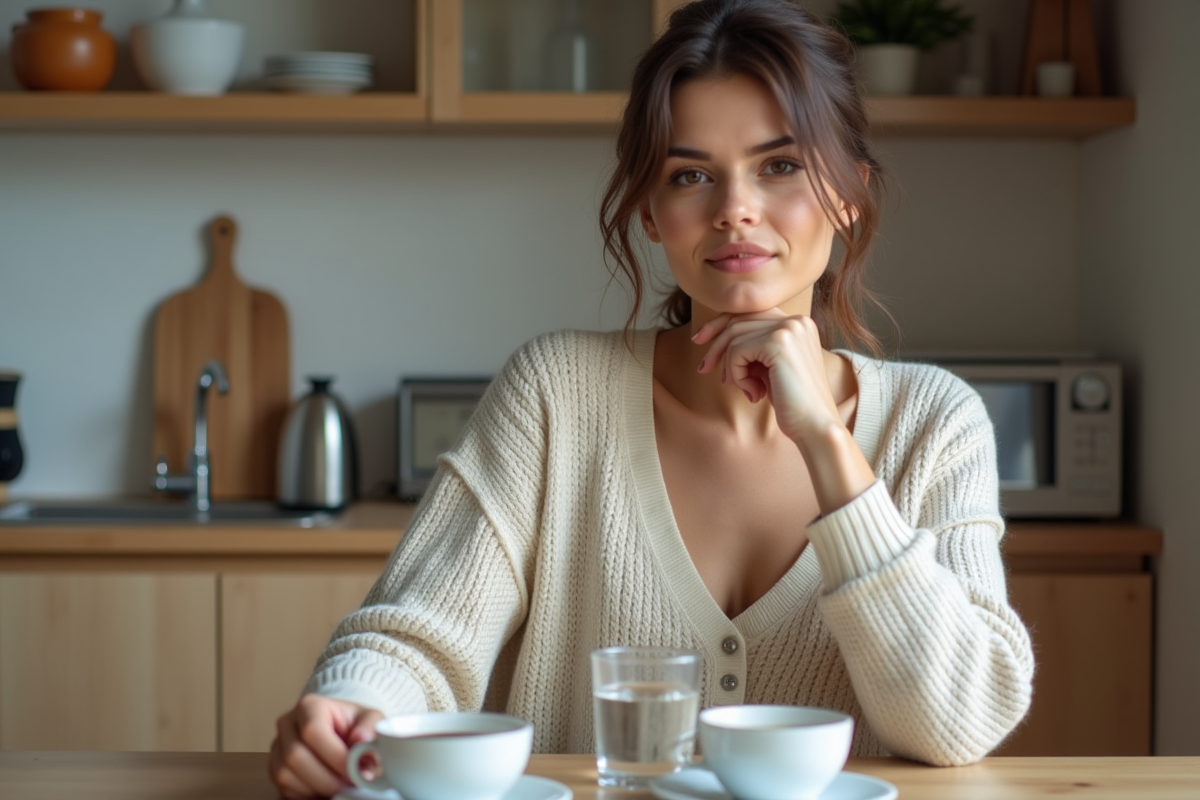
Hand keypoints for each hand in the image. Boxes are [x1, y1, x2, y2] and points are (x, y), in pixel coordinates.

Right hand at [268, 694, 384, 798]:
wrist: (342, 731)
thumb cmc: (355, 725)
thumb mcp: (371, 719)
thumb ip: (371, 728)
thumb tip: (361, 740)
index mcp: (309, 706)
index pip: (313, 732)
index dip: (335, 757)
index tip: (356, 773)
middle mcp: (287, 724)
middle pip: (295, 756)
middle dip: (326, 778)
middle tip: (350, 787)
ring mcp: (277, 747)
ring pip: (285, 775)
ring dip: (316, 789)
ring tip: (341, 788)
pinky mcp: (274, 768)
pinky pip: (283, 788)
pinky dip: (307, 795)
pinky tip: (326, 791)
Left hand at [693, 311, 842, 444]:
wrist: (815, 426)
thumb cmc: (791, 402)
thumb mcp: (770, 367)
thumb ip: (753, 348)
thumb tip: (717, 339)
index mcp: (798, 323)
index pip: (750, 313)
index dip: (720, 325)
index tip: (700, 341)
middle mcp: (796, 320)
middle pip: (738, 320)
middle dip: (715, 345)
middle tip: (703, 368)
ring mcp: (789, 329)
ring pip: (735, 337)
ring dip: (730, 366)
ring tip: (742, 388)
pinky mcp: (779, 342)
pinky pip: (737, 351)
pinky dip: (736, 374)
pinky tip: (752, 392)